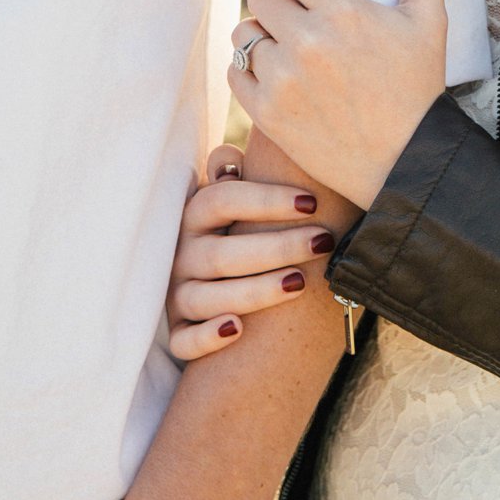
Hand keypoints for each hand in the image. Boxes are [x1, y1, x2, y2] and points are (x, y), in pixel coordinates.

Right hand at [168, 144, 336, 357]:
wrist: (207, 282)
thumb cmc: (232, 229)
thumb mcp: (229, 198)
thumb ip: (231, 173)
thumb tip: (230, 158)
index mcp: (194, 214)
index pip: (222, 200)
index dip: (265, 200)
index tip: (312, 202)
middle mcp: (182, 253)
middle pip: (222, 252)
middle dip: (275, 247)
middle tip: (323, 241)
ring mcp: (177, 294)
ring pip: (207, 298)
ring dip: (253, 291)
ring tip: (298, 283)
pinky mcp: (178, 331)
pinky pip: (184, 341)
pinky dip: (206, 337)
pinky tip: (237, 330)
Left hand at [227, 0, 446, 207]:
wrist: (407, 164)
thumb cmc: (419, 85)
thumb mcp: (429, 16)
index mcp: (343, 10)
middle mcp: (307, 42)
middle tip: (297, 9)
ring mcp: (283, 80)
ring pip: (245, 31)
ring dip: (262, 33)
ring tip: (288, 45)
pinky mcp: (267, 114)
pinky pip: (236, 71)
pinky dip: (251, 69)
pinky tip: (278, 74)